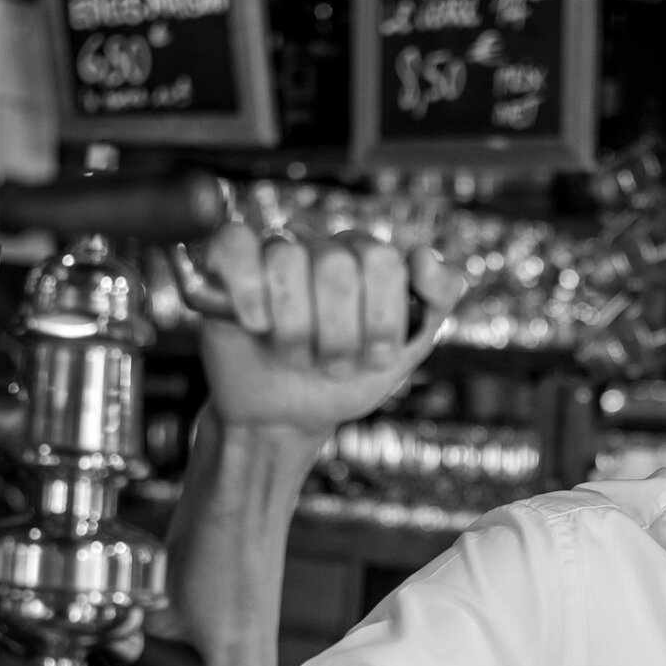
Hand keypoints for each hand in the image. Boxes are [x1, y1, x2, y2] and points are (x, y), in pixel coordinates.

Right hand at [188, 224, 465, 437]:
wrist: (285, 419)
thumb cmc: (346, 380)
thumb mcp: (405, 350)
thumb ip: (437, 299)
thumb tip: (422, 253)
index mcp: (367, 259)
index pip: (383, 262)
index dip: (380, 320)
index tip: (375, 357)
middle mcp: (322, 247)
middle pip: (337, 265)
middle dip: (338, 334)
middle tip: (332, 365)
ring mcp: (274, 252)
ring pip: (286, 261)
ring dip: (293, 330)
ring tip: (294, 357)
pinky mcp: (228, 264)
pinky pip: (235, 246)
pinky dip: (247, 291)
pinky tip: (255, 324)